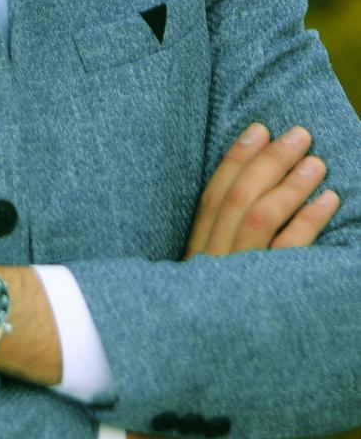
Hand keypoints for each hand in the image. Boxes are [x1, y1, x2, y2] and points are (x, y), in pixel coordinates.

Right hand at [121, 125, 341, 438]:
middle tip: (298, 134)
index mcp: (194, 254)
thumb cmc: (197, 333)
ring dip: (292, 185)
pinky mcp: (261, 302)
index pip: (214, 195)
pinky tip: (329, 203)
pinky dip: (308, 224)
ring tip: (316, 161)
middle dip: (270, 161)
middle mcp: (212, 263)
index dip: (237, 159)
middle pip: (240, 200)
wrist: (180, 381)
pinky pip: (288, 257)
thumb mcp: (197, 287)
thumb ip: (212, 250)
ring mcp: (235, 281)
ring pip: (263, 220)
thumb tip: (240, 203)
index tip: (258, 128)